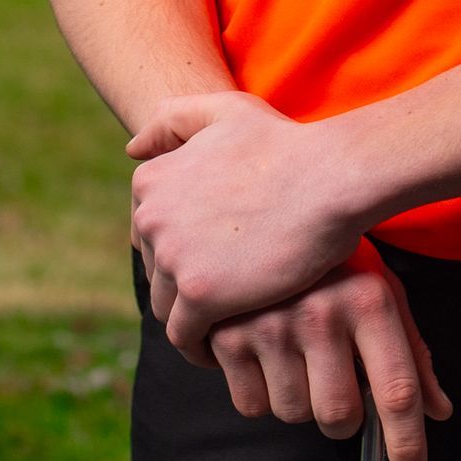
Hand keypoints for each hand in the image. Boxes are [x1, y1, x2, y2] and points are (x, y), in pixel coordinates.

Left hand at [127, 92, 363, 357]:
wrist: (329, 177)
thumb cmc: (286, 144)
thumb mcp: (225, 111)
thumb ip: (173, 121)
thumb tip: (131, 150)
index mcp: (151, 180)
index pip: (149, 235)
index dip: (181, 251)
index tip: (211, 263)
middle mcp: (151, 217)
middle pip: (156, 272)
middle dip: (186, 285)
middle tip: (228, 296)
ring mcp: (173, 257)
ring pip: (167, 307)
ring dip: (192, 319)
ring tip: (229, 325)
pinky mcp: (199, 294)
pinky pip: (185, 337)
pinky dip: (199, 348)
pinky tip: (226, 349)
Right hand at [205, 240, 452, 460]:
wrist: (263, 205)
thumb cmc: (333, 259)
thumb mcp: (379, 289)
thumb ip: (411, 353)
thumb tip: (437, 411)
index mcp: (370, 299)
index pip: (398, 391)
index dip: (407, 445)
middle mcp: (322, 311)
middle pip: (340, 416)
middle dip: (344, 417)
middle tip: (339, 388)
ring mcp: (270, 322)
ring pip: (293, 414)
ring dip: (300, 400)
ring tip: (298, 357)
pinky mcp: (226, 331)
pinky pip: (251, 404)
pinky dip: (261, 393)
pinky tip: (266, 355)